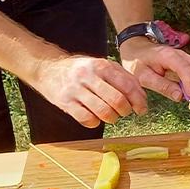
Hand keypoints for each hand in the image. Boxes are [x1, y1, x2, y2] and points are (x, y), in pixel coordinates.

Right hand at [31, 55, 148, 127]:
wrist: (48, 69)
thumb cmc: (82, 70)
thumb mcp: (102, 65)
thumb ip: (122, 77)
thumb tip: (141, 96)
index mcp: (102, 65)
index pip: (128, 85)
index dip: (138, 100)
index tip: (142, 109)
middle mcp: (89, 76)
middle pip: (117, 100)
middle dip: (126, 111)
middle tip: (125, 113)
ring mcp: (76, 89)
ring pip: (103, 111)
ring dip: (112, 118)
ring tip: (111, 116)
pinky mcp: (65, 102)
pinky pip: (87, 119)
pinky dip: (95, 123)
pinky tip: (95, 118)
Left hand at [120, 37, 189, 101]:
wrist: (136, 49)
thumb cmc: (138, 62)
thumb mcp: (144, 76)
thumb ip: (162, 86)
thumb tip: (180, 97)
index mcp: (169, 56)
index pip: (186, 68)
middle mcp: (181, 55)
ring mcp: (186, 58)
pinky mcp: (187, 63)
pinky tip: (188, 91)